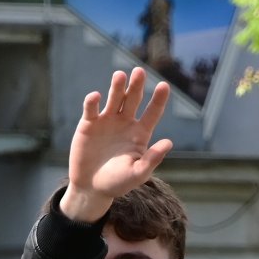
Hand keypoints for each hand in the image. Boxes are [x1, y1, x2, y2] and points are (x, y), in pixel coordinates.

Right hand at [58, 68, 174, 223]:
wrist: (91, 187)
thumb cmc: (117, 183)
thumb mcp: (137, 174)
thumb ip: (152, 159)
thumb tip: (169, 142)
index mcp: (140, 133)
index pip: (152, 112)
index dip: (159, 99)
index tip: (164, 85)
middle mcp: (125, 123)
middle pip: (133, 99)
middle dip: (136, 85)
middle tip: (139, 71)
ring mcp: (107, 121)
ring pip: (114, 99)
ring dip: (117, 87)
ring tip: (120, 75)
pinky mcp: (89, 124)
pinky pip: (92, 109)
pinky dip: (93, 102)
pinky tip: (96, 97)